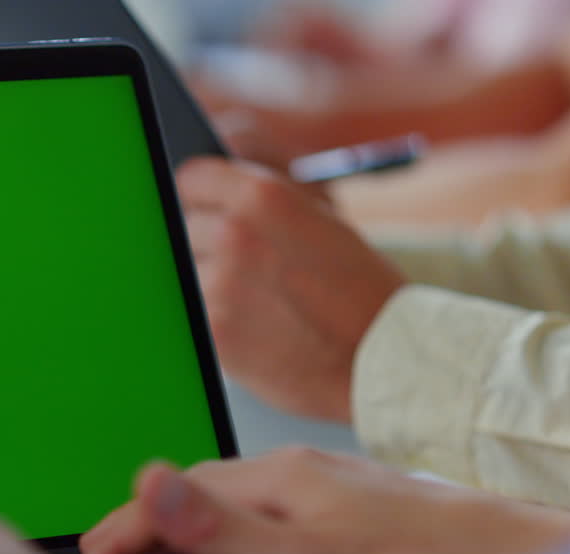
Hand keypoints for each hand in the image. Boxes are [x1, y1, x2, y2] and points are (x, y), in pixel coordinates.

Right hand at [70, 449, 569, 553]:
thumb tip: (145, 479)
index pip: (168, 494)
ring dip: (181, 531)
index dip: (117, 533)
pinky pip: (264, 516)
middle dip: (138, 526)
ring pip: (229, 503)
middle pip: (194, 493)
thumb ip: (220, 528)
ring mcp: (328, 487)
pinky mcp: (352, 511)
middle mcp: (297, 471)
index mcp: (276, 476)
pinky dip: (225, 538)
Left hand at [176, 158, 405, 421]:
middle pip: (185, 225)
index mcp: (262, 197)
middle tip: (238, 260)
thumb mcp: (321, 221)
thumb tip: (214, 196)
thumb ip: (264, 205)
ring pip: (187, 270)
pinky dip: (213, 316)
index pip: (190, 177)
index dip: (200, 193)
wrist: (384, 360)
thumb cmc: (360, 290)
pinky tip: (249, 323)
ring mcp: (218, 285)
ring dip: (208, 280)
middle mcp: (234, 235)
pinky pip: (193, 312)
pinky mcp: (212, 330)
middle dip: (207, 240)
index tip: (203, 204)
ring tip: (253, 295)